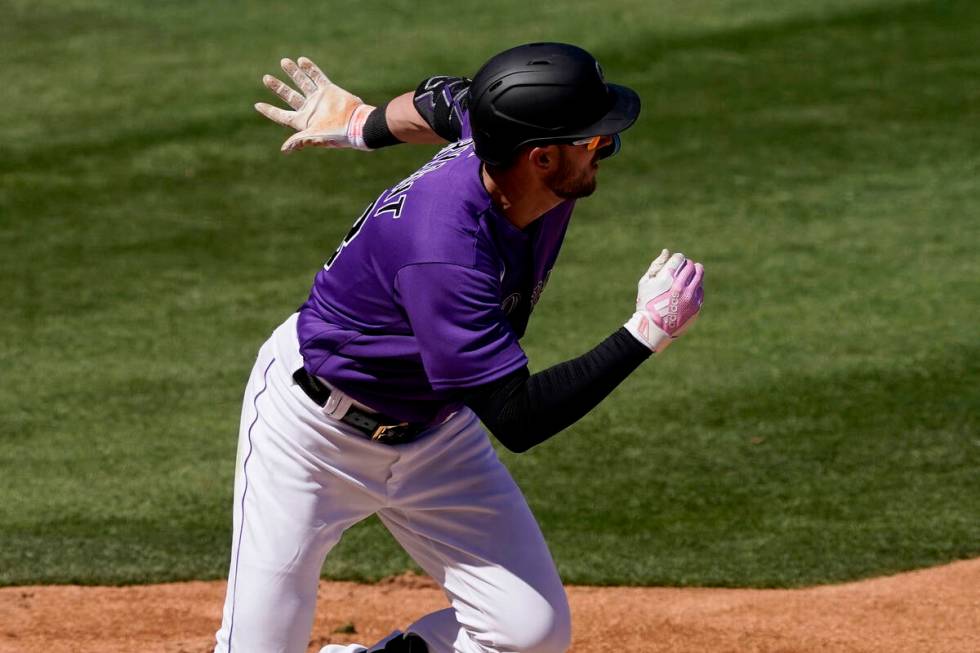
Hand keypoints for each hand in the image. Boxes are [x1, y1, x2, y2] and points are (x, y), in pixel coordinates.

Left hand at [254, 57, 373, 151]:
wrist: (357, 125)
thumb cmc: (336, 135)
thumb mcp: (315, 138)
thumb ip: (299, 141)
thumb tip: (284, 150)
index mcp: (303, 122)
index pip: (282, 116)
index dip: (270, 111)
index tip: (258, 105)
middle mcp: (309, 109)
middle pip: (289, 96)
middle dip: (278, 87)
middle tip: (266, 78)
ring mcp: (319, 99)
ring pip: (303, 83)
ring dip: (293, 73)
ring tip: (284, 61)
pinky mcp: (329, 90)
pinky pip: (318, 77)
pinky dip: (310, 69)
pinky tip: (301, 60)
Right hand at [624, 249, 704, 352]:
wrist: (654, 329)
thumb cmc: (646, 304)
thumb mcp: (645, 283)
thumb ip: (656, 265)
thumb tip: (666, 251)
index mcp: (666, 278)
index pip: (679, 258)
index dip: (677, 258)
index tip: (675, 262)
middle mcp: (680, 286)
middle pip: (690, 265)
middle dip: (686, 264)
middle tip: (682, 269)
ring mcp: (690, 297)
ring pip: (699, 275)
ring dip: (695, 271)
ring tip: (690, 274)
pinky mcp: (696, 306)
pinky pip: (700, 289)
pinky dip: (696, 286)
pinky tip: (689, 290)